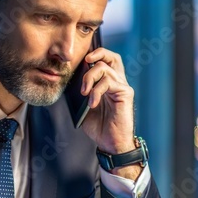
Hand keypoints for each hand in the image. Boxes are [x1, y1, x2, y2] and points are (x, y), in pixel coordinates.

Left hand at [78, 47, 140, 180]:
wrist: (111, 143)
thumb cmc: (100, 127)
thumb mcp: (85, 106)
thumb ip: (82, 91)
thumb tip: (72, 79)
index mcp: (109, 84)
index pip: (106, 60)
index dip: (96, 54)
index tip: (83, 59)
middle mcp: (118, 83)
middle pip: (112, 57)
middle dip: (98, 53)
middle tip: (86, 60)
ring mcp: (123, 87)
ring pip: (105, 68)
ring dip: (89, 78)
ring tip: (84, 93)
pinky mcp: (125, 94)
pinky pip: (108, 82)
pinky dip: (97, 91)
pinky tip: (92, 103)